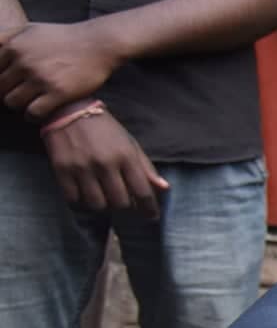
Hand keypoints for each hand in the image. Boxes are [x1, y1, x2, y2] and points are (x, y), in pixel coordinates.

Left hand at [0, 21, 122, 119]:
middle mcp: (24, 62)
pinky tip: (37, 113)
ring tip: (27, 103)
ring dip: (18, 105)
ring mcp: (41, 78)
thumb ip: (6, 37)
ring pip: (12, 102)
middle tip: (19, 94)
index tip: (8, 84)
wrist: (98, 45)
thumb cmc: (63, 37)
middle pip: (0, 88)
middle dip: (6, 93)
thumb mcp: (30, 28)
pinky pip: (33, 112)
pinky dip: (32, 116)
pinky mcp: (58, 93)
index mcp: (14, 46)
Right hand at [42, 109, 167, 216]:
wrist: (69, 110)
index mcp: (125, 156)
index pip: (143, 192)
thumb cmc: (105, 130)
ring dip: (103, 206)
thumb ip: (146, 168)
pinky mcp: (61, 170)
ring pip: (97, 205)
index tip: (152, 216)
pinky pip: (74, 200)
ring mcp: (82, 167)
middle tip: (124, 202)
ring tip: (104, 197)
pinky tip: (86, 195)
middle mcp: (104, 163)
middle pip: (120, 203)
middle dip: (126, 207)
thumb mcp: (130, 144)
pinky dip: (82, 203)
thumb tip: (164, 188)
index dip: (150, 209)